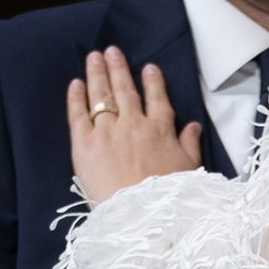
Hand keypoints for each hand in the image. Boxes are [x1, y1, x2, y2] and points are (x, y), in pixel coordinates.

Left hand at [68, 46, 202, 201]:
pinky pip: (78, 115)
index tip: (148, 68)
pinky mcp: (84, 145)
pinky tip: (75, 83)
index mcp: (160, 130)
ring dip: (98, 74)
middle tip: (112, 51)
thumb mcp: (189, 170)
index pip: (157, 98)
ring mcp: (107, 132)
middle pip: (125, 90)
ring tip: (94, 57)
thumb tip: (193, 126)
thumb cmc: (169, 199)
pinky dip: (76, 97)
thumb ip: (190, 144)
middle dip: (118, 68)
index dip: (152, 81)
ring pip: (102, 96)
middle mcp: (133, 124)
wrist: (141, 217)